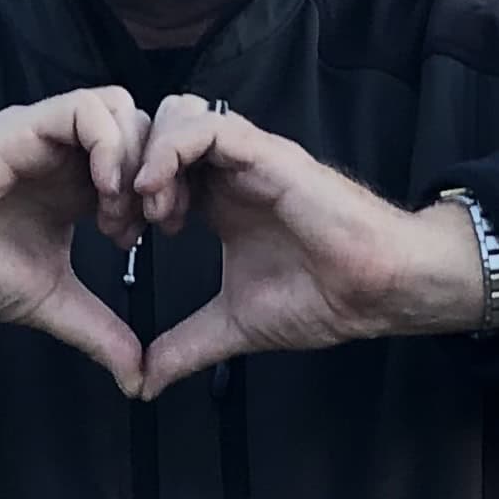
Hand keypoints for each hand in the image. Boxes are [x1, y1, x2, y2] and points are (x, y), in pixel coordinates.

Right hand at [0, 86, 150, 395]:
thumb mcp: (51, 301)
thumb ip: (98, 331)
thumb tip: (137, 381)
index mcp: (78, 182)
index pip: (146, 160)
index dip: (165, 192)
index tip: (159, 237)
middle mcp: (67, 152)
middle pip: (144, 126)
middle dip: (161, 173)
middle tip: (150, 224)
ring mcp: (48, 133)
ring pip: (121, 107)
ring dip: (136, 158)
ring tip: (119, 211)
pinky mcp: (26, 124)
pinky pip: (87, 110)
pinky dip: (109, 146)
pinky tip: (102, 193)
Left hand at [134, 96, 483, 400]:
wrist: (375, 290)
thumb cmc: (321, 297)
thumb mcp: (233, 324)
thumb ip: (186, 347)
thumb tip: (144, 383)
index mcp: (220, 200)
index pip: (157, 168)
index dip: (127, 195)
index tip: (123, 239)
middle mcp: (230, 171)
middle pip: (159, 128)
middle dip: (129, 166)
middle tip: (126, 219)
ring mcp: (247, 157)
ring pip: (179, 115)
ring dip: (150, 156)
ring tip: (150, 208)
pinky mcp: (266, 152)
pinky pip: (206, 126)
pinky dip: (171, 151)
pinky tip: (160, 194)